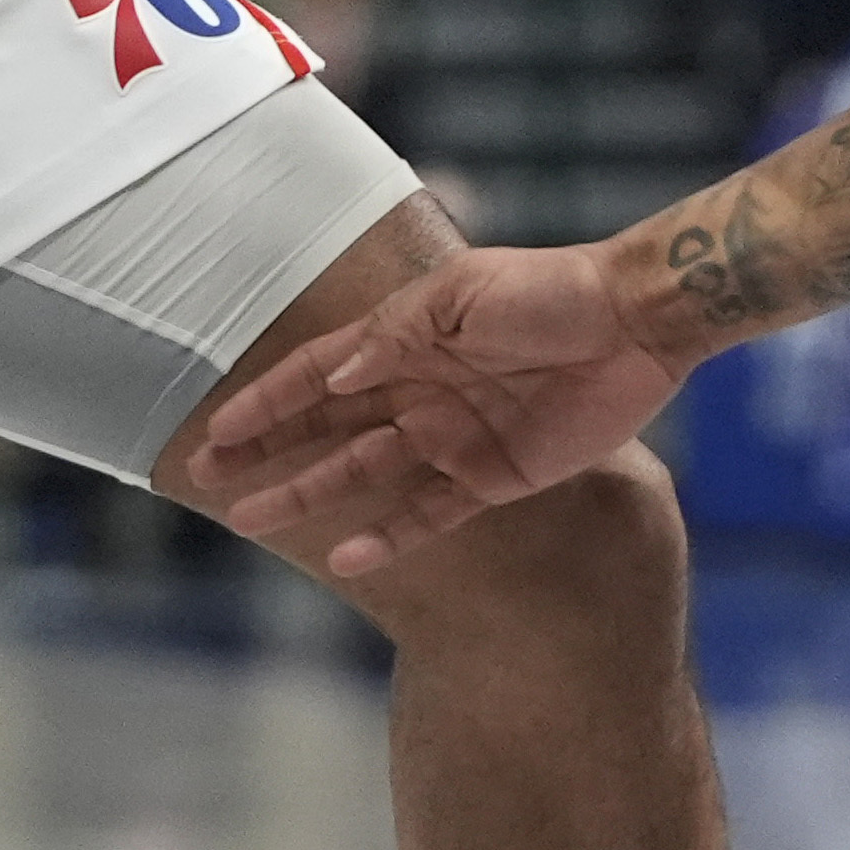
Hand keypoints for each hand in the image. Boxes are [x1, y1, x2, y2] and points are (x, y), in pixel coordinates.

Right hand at [191, 241, 688, 575]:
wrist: (636, 324)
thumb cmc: (552, 292)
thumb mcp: (463, 294)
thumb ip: (396, 335)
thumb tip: (337, 374)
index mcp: (409, 338)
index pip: (320, 373)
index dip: (267, 400)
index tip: (217, 428)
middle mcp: (421, 390)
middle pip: (328, 427)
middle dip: (271, 451)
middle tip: (213, 480)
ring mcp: (455, 437)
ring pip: (364, 473)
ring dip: (312, 495)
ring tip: (255, 520)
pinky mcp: (494, 476)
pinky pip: (429, 514)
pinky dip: (388, 536)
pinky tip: (348, 558)